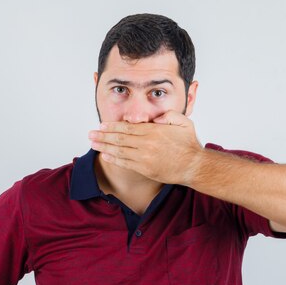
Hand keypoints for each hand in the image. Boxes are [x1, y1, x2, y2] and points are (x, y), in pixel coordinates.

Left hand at [87, 110, 204, 185]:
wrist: (194, 166)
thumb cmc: (189, 144)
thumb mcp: (184, 122)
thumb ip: (169, 115)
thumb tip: (154, 119)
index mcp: (154, 131)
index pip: (127, 127)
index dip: (112, 126)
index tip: (102, 125)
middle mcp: (147, 144)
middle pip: (119, 138)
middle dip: (103, 136)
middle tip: (91, 134)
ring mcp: (145, 157)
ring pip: (119, 151)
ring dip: (104, 147)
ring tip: (93, 144)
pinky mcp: (145, 169)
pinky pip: (125, 163)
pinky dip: (114, 159)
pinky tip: (105, 155)